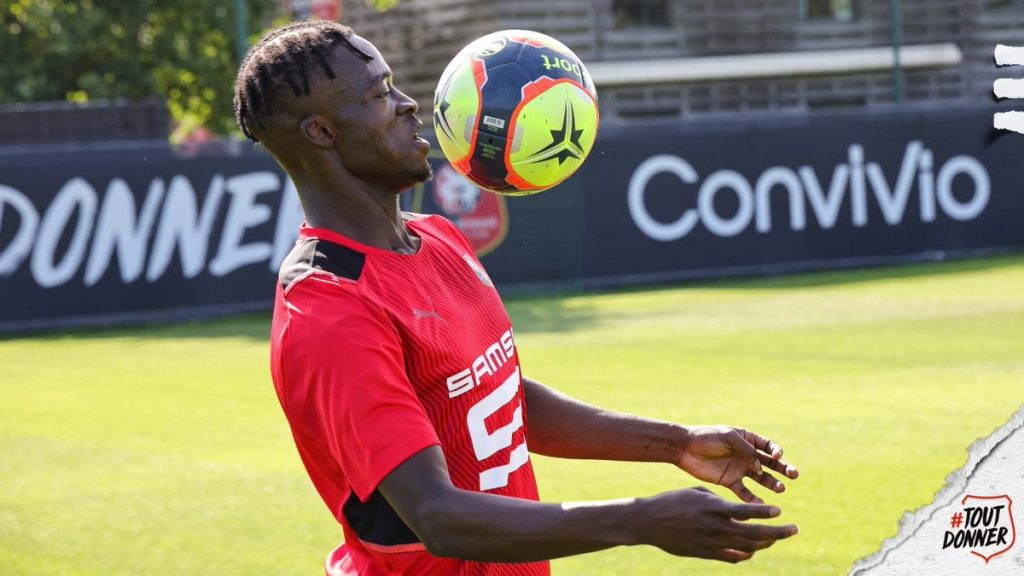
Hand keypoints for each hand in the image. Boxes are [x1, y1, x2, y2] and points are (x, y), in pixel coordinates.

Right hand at [634, 487, 798, 562]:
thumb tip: (740, 512)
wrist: (648, 522)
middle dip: (778, 533)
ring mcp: (711, 543)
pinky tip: (754, 547)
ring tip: (776, 536)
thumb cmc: (672, 501)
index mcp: (712, 508)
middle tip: (795, 529)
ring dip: (766, 543)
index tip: (780, 510)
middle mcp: (714, 527)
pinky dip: (747, 553)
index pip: (745, 512)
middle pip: (754, 534)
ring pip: (748, 548)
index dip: (764, 512)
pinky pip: (733, 556)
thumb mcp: (698, 493)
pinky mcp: (706, 553)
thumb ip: (720, 502)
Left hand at [676, 426, 798, 502]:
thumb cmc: (706, 437)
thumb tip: (760, 463)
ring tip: (781, 489)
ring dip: (772, 483)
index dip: (777, 451)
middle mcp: (747, 455)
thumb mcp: (727, 436)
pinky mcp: (730, 481)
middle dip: (784, 469)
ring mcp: (739, 469)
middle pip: (770, 464)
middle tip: (794, 475)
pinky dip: (753, 499)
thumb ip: (745, 448)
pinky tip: (761, 504)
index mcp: (747, 439)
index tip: (777, 456)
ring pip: (762, 478)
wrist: (684, 448)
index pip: (769, 446)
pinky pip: (745, 492)